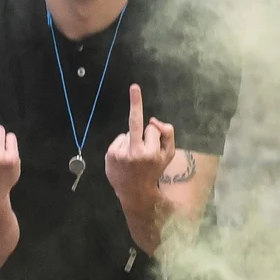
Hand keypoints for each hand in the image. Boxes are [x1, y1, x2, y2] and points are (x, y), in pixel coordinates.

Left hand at [105, 85, 174, 200]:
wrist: (135, 192)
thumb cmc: (153, 171)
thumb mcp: (168, 155)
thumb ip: (168, 135)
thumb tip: (154, 120)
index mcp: (152, 153)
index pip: (153, 129)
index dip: (154, 134)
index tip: (153, 124)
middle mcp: (136, 152)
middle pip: (136, 122)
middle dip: (136, 103)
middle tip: (134, 87)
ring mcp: (121, 153)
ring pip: (128, 133)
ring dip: (132, 141)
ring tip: (133, 159)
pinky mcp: (110, 155)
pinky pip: (119, 139)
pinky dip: (122, 145)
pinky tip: (125, 158)